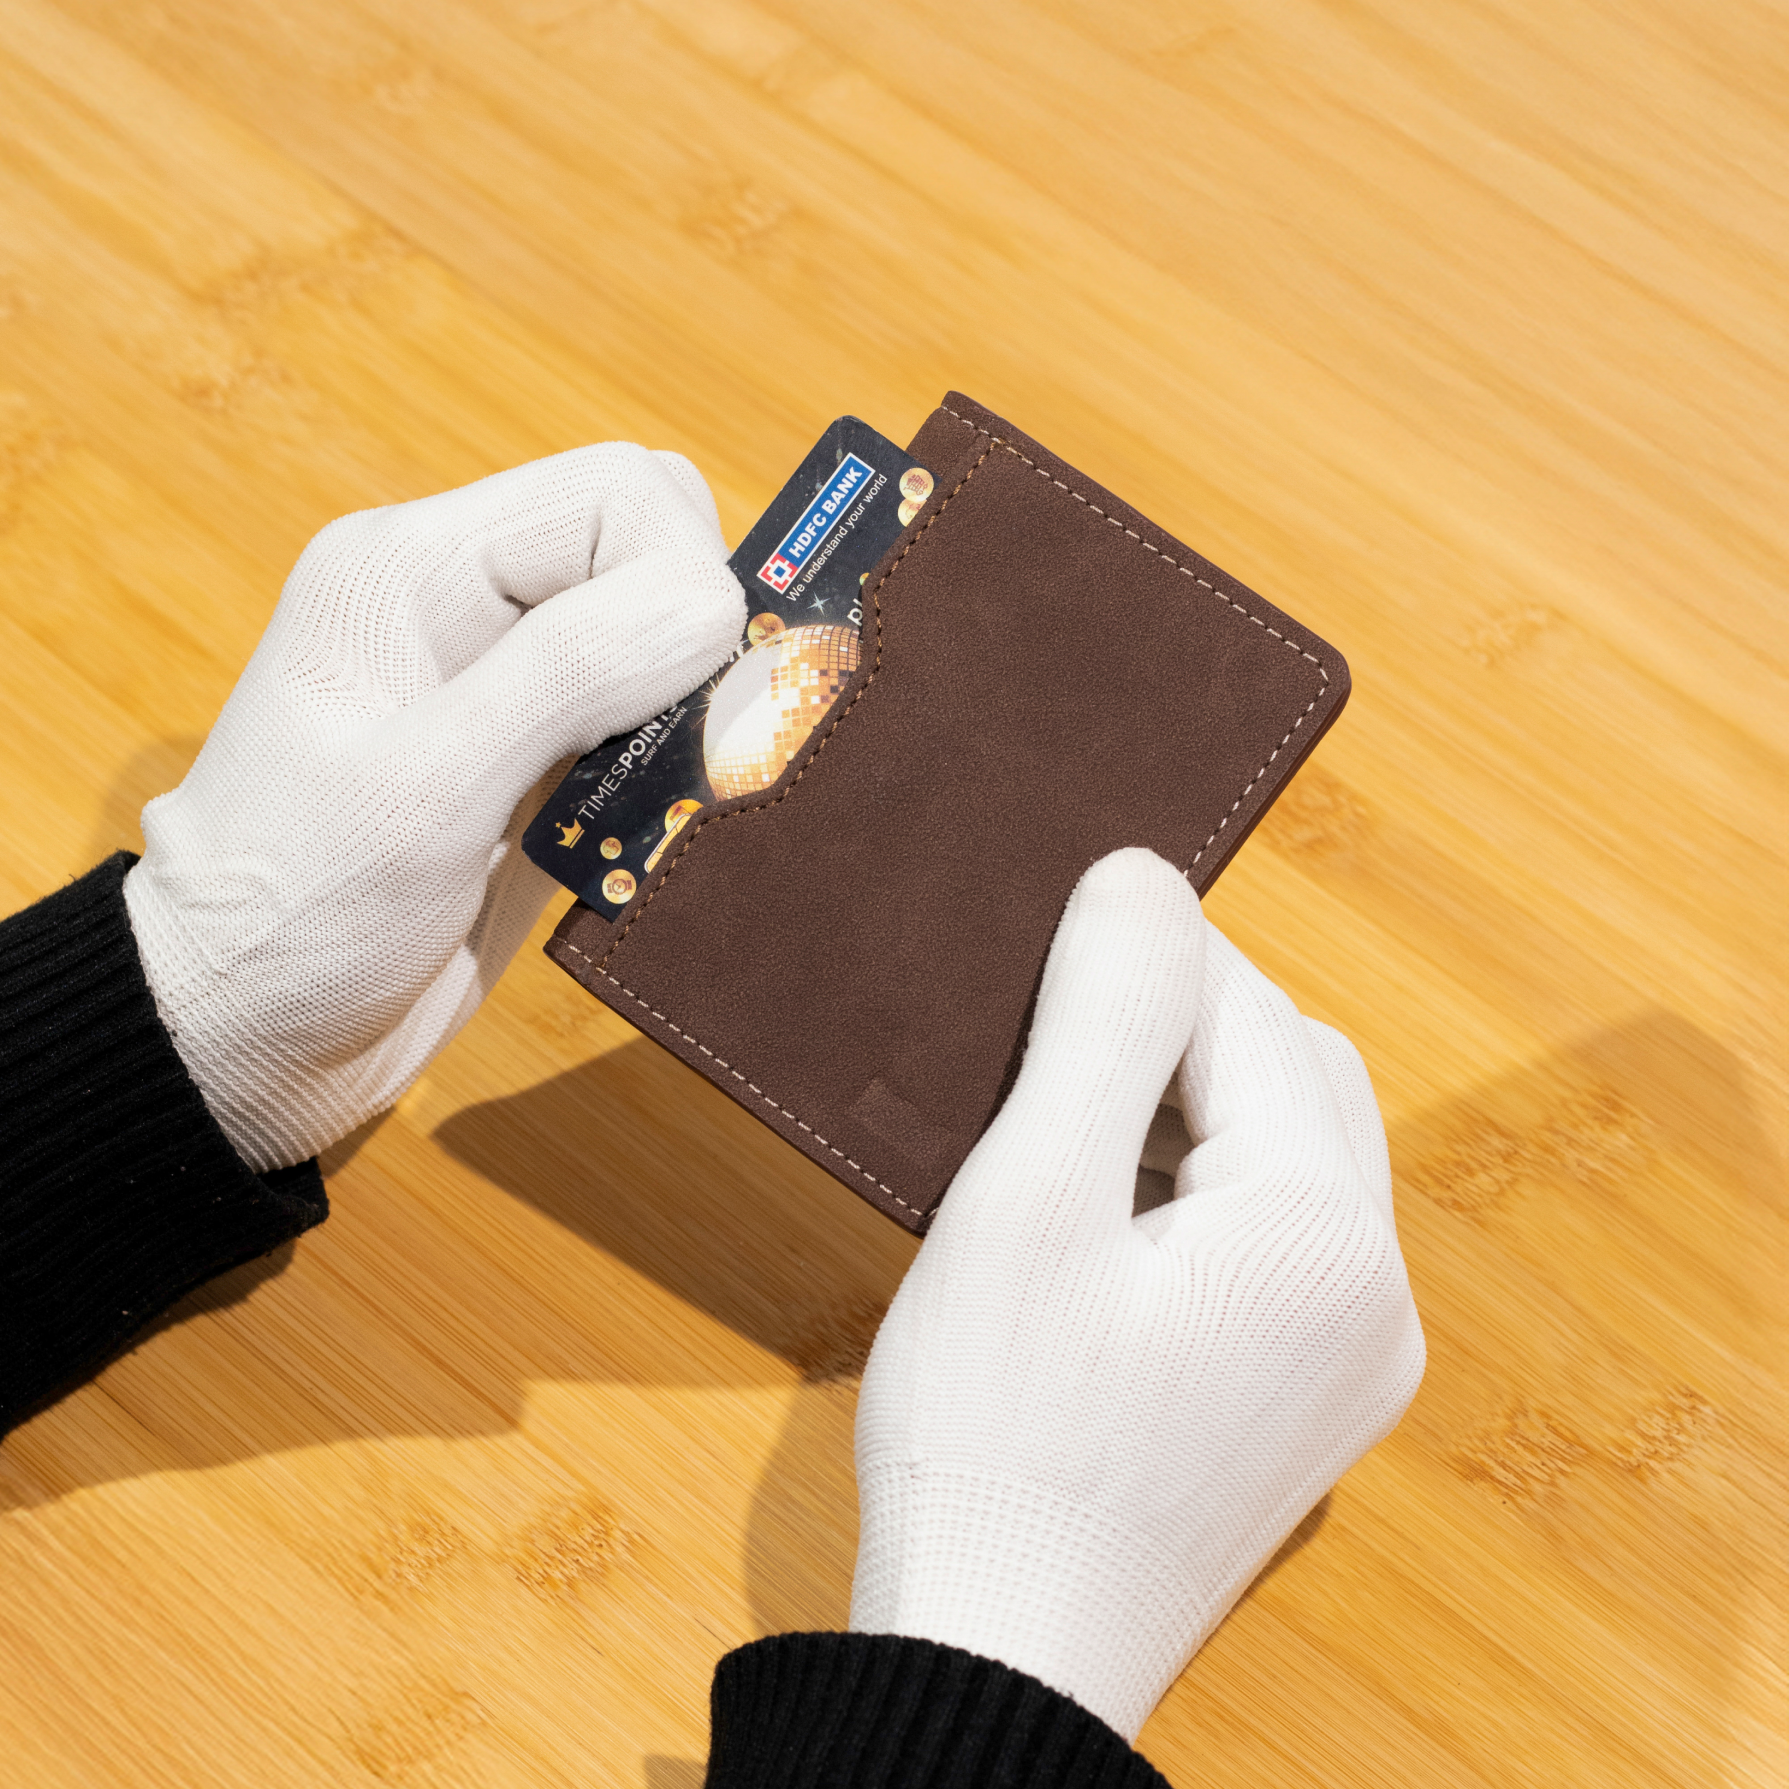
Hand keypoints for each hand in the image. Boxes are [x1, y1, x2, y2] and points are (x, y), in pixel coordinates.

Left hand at [124, 445, 743, 1169]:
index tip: (695, 682)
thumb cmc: (298, 911)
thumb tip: (713, 604)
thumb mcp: (425, 787)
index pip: (614, 494)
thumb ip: (565, 675)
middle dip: (700, 631)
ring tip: (674, 786)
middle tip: (687, 736)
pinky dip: (686, 760)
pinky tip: (658, 821)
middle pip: (652, 548)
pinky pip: (658, 721)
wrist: (253, 1039)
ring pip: (666, 633)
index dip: (681, 570)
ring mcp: (512, 688)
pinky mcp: (547, 764)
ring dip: (701, 702)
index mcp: (418, 568)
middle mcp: (472, 607)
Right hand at [849, 848, 1424, 1741]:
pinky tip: (1108, 1201)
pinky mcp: (1311, 1395)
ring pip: (1291, 1148)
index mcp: (1321, 1236)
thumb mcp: (1027, 1202)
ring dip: (1190, 1100)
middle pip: (1292, 1071)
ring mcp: (1354, 1355)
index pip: (1243, 1016)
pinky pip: (1281, 1232)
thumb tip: (1144, 876)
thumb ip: (1103, 1024)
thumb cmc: (991, 1435)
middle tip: (1047, 1036)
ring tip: (1065, 1116)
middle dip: (1179, 1025)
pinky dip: (1202, 1182)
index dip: (1142, 960)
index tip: (1043, 935)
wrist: (999, 1654)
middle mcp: (1375, 1293)